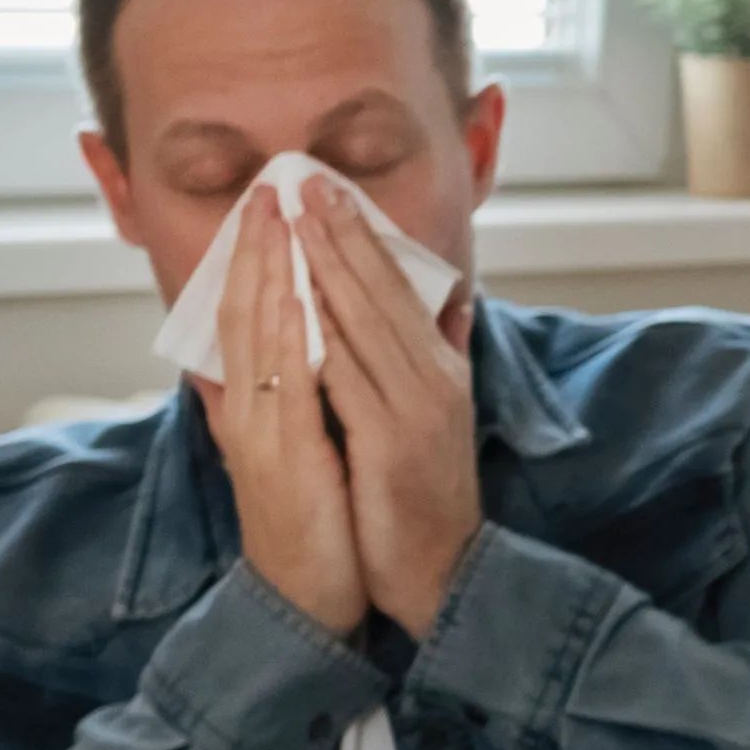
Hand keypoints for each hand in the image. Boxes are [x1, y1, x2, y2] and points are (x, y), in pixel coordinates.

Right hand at [202, 185, 364, 637]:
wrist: (306, 601)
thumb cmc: (309, 528)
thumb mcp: (292, 454)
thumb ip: (273, 406)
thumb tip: (246, 368)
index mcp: (251, 406)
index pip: (247, 318)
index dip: (255, 262)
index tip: (268, 206)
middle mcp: (244, 411)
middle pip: (242, 313)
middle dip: (255, 249)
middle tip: (267, 186)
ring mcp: (257, 433)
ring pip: (255, 337)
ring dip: (264, 274)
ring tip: (276, 217)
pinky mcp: (279, 458)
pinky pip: (283, 387)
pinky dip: (287, 338)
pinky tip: (296, 298)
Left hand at [304, 177, 481, 634]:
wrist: (441, 570)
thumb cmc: (426, 495)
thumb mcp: (441, 415)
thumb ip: (445, 356)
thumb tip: (453, 305)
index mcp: (438, 369)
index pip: (393, 288)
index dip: (357, 236)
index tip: (323, 189)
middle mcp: (432, 380)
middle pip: (377, 293)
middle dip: (339, 233)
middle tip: (304, 179)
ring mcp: (414, 410)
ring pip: (362, 324)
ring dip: (327, 267)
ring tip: (296, 219)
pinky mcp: (391, 443)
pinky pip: (349, 380)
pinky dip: (324, 338)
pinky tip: (299, 303)